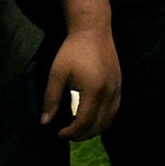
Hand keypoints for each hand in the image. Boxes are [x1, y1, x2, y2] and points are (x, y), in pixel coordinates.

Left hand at [41, 23, 121, 139]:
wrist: (93, 30)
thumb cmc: (73, 50)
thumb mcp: (57, 73)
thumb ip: (51, 99)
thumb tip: (45, 122)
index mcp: (94, 90)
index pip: (85, 122)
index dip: (71, 132)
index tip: (59, 133)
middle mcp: (109, 92)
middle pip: (98, 125)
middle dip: (82, 134)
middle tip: (67, 133)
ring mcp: (117, 89)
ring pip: (108, 120)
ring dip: (93, 128)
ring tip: (78, 126)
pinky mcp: (119, 85)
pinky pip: (114, 109)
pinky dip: (103, 118)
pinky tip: (90, 115)